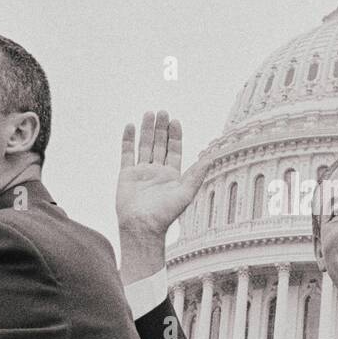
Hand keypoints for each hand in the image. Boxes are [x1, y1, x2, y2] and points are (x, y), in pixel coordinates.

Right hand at [116, 111, 207, 242]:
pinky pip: (127, 153)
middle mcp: (157, 172)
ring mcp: (141, 172)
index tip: (175, 121)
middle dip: (161, 128)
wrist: (142, 226)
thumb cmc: (165, 214)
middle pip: (160, 144)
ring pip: (145, 145)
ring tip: (149, 113)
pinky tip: (130, 126)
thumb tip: (211, 158)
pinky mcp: (126, 174)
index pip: (174, 150)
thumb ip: (197, 174)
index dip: (175, 135)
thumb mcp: (186, 193)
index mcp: (172, 175)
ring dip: (147, 130)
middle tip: (162, 111)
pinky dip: (128, 139)